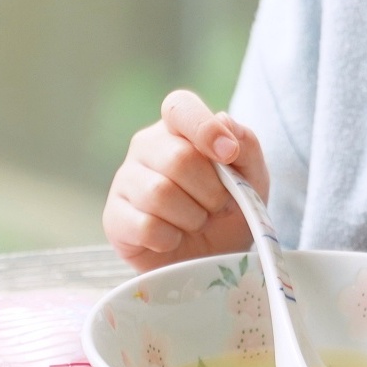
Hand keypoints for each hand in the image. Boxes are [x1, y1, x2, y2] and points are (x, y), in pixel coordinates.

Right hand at [103, 90, 271, 271]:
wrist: (212, 260)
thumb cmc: (230, 211)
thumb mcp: (252, 177)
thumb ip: (246, 144)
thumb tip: (223, 120)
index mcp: (178, 128)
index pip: (180, 107)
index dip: (204, 127)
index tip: (228, 155)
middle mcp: (146, 147)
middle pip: (178, 158)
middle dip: (211, 191)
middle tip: (218, 206)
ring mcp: (126, 181)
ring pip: (160, 194)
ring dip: (192, 217)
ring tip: (196, 222)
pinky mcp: (114, 218)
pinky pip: (145, 226)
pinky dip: (170, 239)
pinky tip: (173, 239)